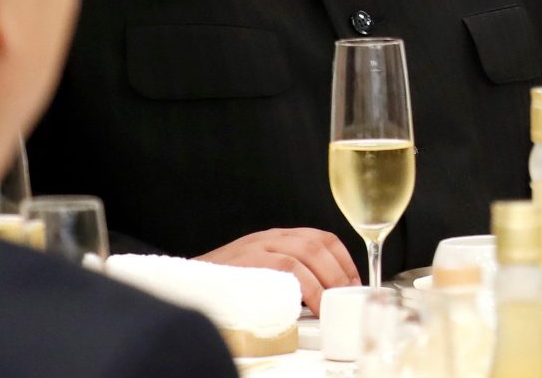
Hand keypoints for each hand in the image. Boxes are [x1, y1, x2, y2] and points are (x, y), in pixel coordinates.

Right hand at [196, 227, 360, 314]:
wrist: (187, 284)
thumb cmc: (226, 284)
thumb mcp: (261, 272)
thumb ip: (287, 275)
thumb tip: (321, 298)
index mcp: (277, 238)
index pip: (321, 237)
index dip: (343, 259)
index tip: (355, 283)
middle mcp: (270, 237)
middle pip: (317, 243)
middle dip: (339, 271)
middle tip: (348, 298)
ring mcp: (258, 246)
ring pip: (305, 252)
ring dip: (325, 280)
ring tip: (332, 304)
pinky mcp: (248, 261)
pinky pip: (285, 266)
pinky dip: (304, 284)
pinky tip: (311, 303)